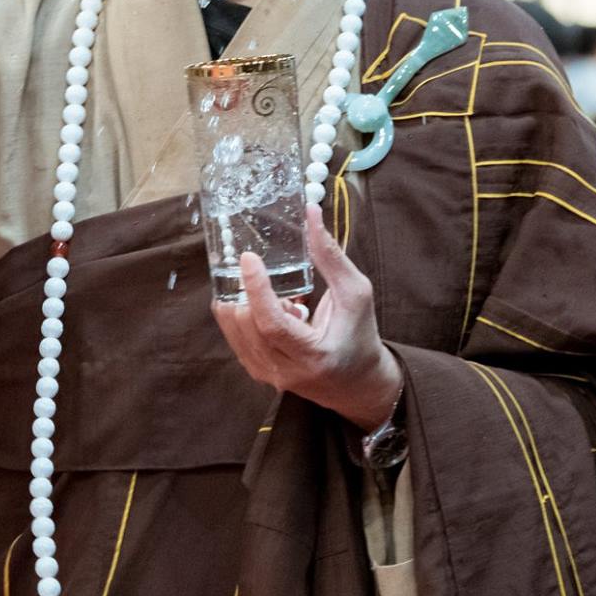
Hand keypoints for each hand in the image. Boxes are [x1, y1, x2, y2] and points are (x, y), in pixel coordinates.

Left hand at [213, 207, 402, 430]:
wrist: (358, 382)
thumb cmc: (360, 335)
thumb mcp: (356, 293)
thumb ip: (331, 257)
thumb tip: (311, 213)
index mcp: (314, 355)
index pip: (272, 324)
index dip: (256, 290)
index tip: (248, 258)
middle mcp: (286, 372)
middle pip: (247, 327)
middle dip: (246, 292)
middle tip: (262, 272)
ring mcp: (268, 376)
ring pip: (235, 332)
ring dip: (243, 303)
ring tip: (275, 295)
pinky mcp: (259, 373)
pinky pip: (236, 340)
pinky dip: (242, 316)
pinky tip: (265, 308)